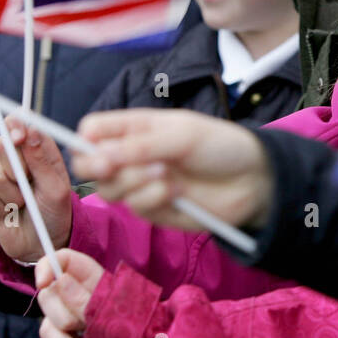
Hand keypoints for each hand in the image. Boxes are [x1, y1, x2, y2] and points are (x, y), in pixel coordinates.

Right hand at [0, 116, 73, 262]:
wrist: (41, 243)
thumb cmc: (55, 212)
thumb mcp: (56, 188)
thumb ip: (42, 161)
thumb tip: (30, 131)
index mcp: (37, 149)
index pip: (20, 124)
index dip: (15, 126)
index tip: (18, 137)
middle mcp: (16, 158)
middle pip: (1, 144)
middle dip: (14, 166)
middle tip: (27, 182)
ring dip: (13, 194)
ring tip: (25, 203)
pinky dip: (2, 207)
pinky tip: (12, 212)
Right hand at [35, 248, 103, 337]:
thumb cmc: (130, 319)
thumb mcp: (112, 307)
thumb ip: (85, 298)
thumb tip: (59, 281)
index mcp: (85, 276)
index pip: (59, 259)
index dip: (45, 266)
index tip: (44, 283)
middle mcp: (67, 296)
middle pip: (45, 297)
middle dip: (67, 319)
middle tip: (90, 326)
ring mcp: (60, 323)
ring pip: (46, 331)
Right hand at [71, 109, 273, 231]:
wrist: (252, 180)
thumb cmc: (220, 146)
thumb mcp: (181, 136)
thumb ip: (139, 146)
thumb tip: (97, 157)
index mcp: (135, 128)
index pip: (91, 131)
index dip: (84, 140)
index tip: (94, 148)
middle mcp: (132, 156)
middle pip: (88, 166)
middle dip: (99, 167)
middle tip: (114, 166)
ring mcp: (140, 184)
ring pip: (109, 190)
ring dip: (134, 181)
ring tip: (165, 174)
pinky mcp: (153, 210)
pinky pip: (136, 207)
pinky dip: (154, 198)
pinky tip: (178, 192)